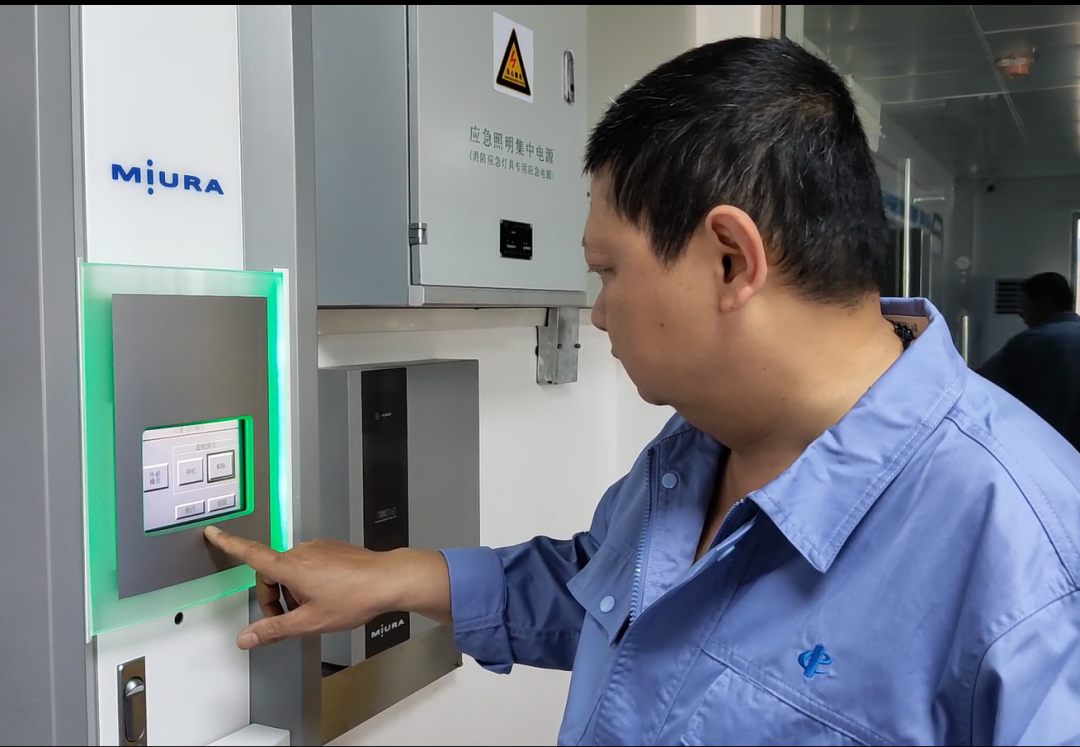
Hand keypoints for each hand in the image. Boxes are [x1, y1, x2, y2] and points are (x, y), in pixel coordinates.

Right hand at [203, 526, 449, 649]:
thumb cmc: (353, 598)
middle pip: (271, 573)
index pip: (251, 553)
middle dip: (273, 597)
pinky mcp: (332, 548)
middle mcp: (302, 551)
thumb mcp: (310, 621)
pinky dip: (308, 581)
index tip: (213, 532)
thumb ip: (274, 629)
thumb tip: (245, 638)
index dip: (229, 544)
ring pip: (292, 570)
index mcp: (291, 566)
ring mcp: (319, 548)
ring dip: (293, 591)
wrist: (388, 579)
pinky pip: (310, 564)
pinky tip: (328, 597)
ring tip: (315, 610)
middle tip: (291, 619)